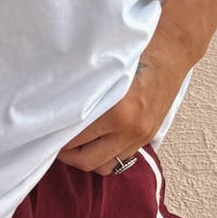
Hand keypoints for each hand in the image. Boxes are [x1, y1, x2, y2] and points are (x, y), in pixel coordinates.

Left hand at [57, 22, 192, 175]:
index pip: (74, 139)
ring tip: (74, 144)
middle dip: (66, 155)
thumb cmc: (135, 53)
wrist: (173, 50)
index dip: (54, 137)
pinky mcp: (148, 137)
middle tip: (53, 140)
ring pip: (104, 167)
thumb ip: (83, 93)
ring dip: (86, 159)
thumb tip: (54, 109)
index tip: (43, 130)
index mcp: (117, 112)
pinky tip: (95, 141)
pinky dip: (105, 155)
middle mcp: (129, 130)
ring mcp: (141, 137)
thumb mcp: (104, 70)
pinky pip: (121, 159)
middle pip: (87, 161)